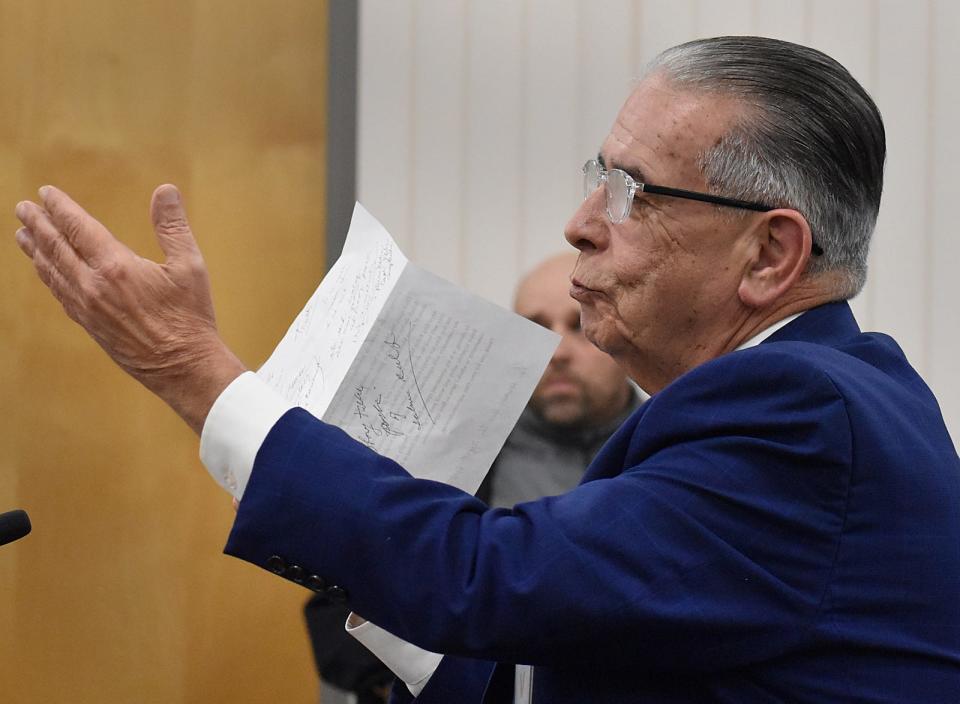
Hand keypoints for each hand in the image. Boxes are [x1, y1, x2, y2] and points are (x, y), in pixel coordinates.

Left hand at [14, 185, 246, 433]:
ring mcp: (87, 308)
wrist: (183, 367)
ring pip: (52, 272)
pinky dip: (48, 277)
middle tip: (22, 208)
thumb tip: (165, 190)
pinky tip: (46, 272)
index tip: (45, 193)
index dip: (60, 208)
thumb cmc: (190, 317)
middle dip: (38, 225)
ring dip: (36, 250)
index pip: (78, 228)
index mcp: (115, 266)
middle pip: (56, 248)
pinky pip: (60, 295)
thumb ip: (173, 226)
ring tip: (23, 236)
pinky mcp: (90, 326)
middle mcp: (93, 286)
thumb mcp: (189, 266)